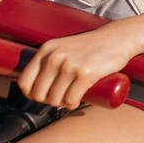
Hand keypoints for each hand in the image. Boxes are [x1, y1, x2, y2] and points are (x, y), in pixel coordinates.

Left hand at [18, 26, 132, 108]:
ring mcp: (70, 65)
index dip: (31, 94)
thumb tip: (35, 84)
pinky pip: (71, 99)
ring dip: (62, 104)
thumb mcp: (64, 46)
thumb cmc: (92, 45)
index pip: (25, 81)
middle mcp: (55, 56)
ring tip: (71, 98)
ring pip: (55, 99)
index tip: (43, 95)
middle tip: (61, 98)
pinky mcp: (86, 73)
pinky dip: (72, 104)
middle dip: (48, 101)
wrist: (118, 38)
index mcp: (47, 50)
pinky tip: (77, 100)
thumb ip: (50, 58)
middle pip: (39, 94)